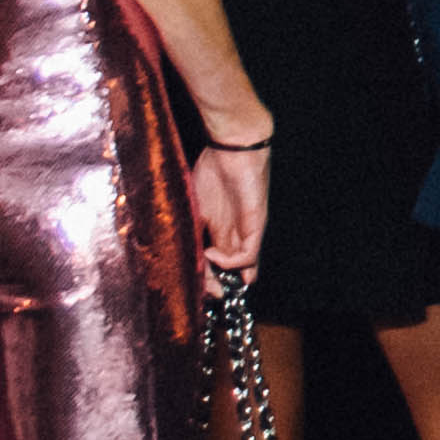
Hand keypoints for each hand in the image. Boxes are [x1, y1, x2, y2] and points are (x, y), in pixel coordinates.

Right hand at [188, 142, 270, 276]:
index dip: (207, 278)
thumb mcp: (194, 207)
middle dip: (218, 285)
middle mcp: (236, 232)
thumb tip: (183, 254)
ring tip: (207, 273)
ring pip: (242, 266)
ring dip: (224, 276)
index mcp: (221, 228)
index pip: (218, 262)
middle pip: (231, 269)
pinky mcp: (256, 223)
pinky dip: (231, 261)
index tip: (195, 289)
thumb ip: (191, 231)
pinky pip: (249, 254)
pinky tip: (212, 253)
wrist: (233, 145)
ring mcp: (247, 228)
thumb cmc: (213, 169)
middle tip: (206, 294)